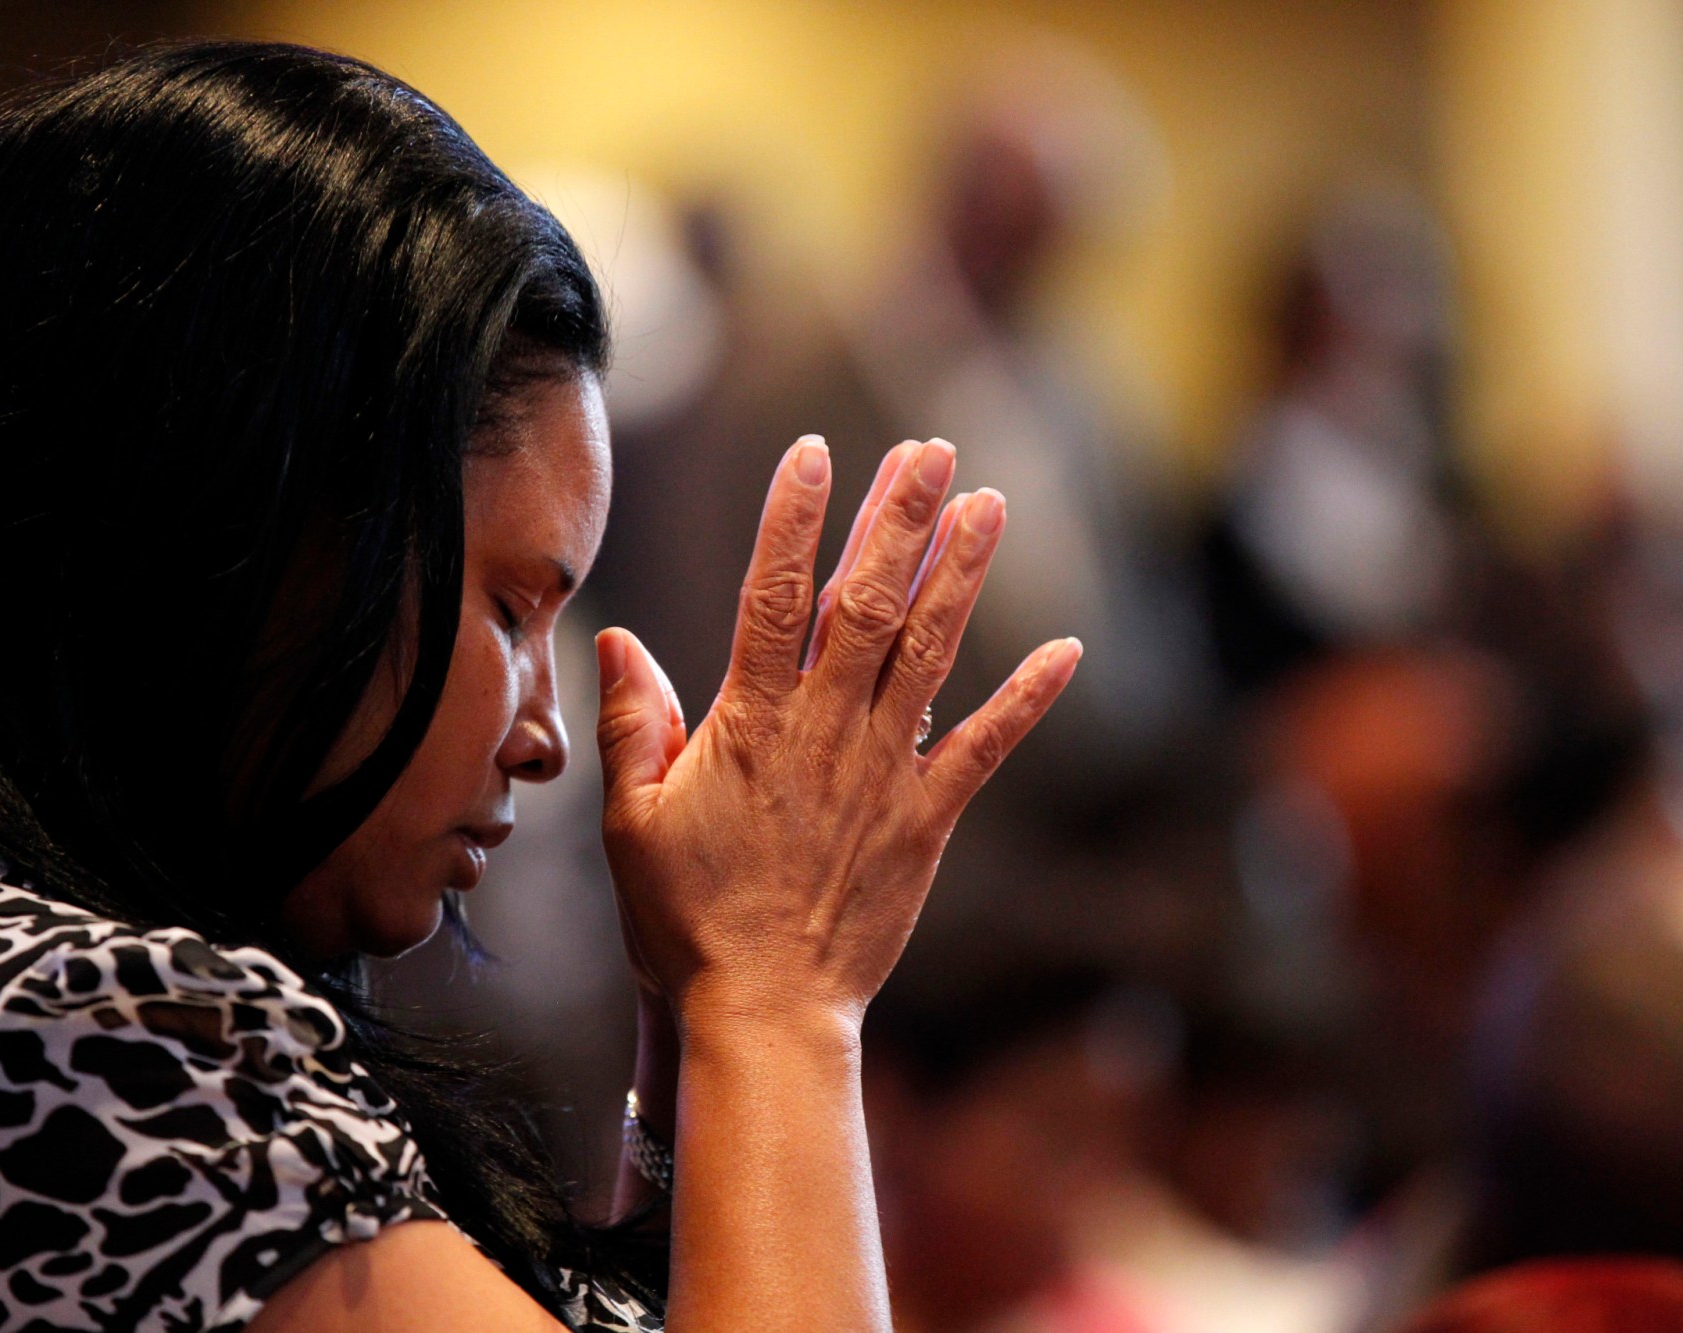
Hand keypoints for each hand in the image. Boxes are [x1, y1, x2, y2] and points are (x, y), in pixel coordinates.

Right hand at [594, 437, 1079, 1030]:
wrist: (762, 1011)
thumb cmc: (684, 919)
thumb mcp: (632, 819)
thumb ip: (631, 722)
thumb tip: (618, 635)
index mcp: (750, 724)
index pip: (770, 597)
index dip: (792, 519)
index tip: (812, 452)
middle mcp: (823, 734)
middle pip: (865, 605)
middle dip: (898, 520)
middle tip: (930, 449)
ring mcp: (882, 775)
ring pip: (928, 655)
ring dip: (960, 577)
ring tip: (988, 503)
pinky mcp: (926, 822)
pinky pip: (982, 749)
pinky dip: (1025, 699)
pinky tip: (1065, 650)